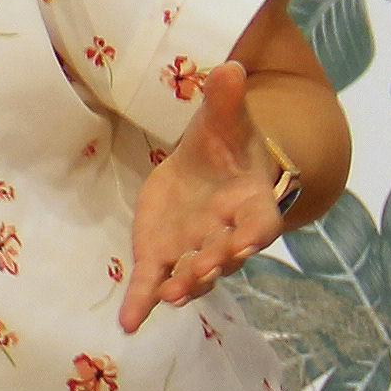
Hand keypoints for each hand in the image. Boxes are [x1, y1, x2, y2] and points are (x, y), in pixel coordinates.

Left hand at [124, 62, 290, 326]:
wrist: (211, 165)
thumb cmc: (226, 145)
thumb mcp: (224, 119)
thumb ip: (225, 100)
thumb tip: (229, 66)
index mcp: (252, 203)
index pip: (261, 222)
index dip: (256, 232)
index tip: (250, 241)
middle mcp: (228, 234)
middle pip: (225, 254)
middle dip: (214, 263)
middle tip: (199, 273)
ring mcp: (196, 248)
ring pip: (192, 273)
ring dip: (183, 284)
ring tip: (168, 296)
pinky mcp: (164, 254)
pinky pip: (153, 282)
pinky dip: (143, 302)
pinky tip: (130, 324)